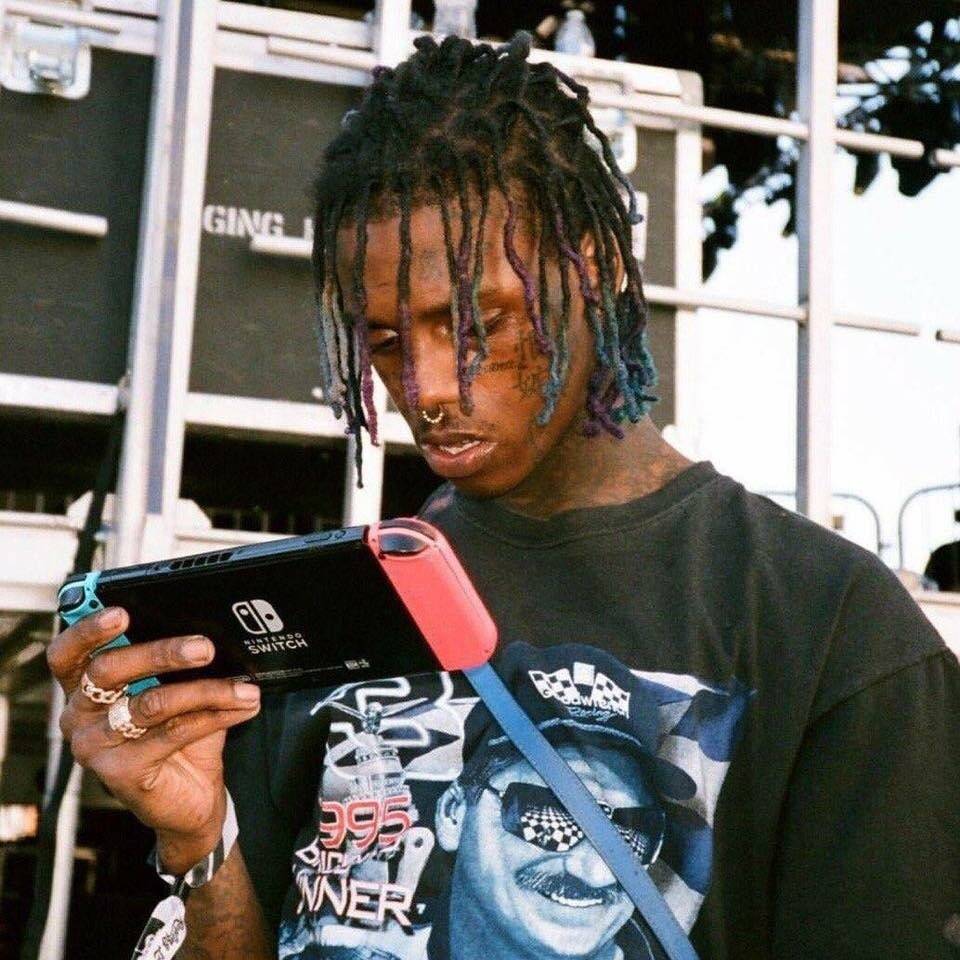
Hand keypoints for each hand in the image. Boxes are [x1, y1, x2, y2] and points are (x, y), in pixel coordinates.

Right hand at [48, 606, 260, 871]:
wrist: (191, 797)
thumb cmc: (180, 734)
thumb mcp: (175, 689)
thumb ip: (174, 662)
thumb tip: (206, 630)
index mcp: (83, 687)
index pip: (67, 653)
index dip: (88, 630)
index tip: (121, 612)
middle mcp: (78, 715)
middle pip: (109, 670)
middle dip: (162, 652)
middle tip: (205, 647)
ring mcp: (94, 746)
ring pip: (150, 703)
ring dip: (206, 689)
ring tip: (243, 686)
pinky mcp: (119, 772)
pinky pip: (172, 733)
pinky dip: (214, 715)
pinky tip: (242, 706)